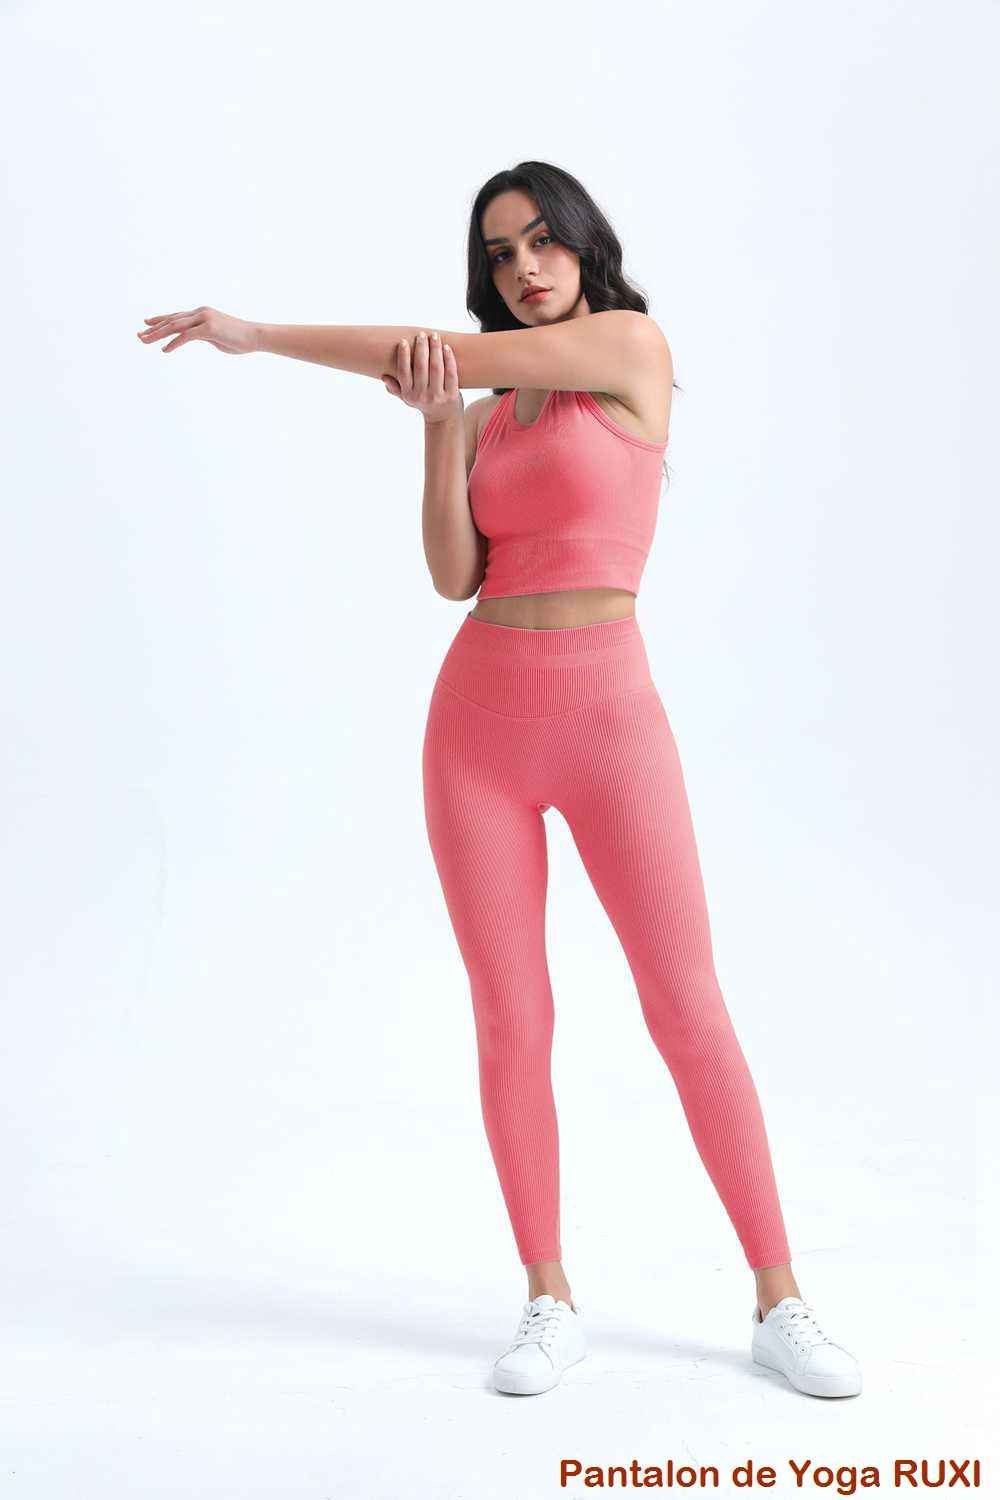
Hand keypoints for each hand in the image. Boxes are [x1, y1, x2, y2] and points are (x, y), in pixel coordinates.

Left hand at [135, 306, 257, 354]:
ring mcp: (204, 319)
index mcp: (202, 314)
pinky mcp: (208, 329)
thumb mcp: (217, 336)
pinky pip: (186, 337)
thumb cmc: (239, 339)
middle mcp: (200, 313)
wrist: (255, 336)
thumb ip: (204, 335)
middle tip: (139, 335)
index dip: (160, 320)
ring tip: (145, 341)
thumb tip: (197, 337)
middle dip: (154, 328)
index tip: (146, 324)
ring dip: (158, 334)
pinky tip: (165, 350)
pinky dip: (174, 343)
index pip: (176, 316)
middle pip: (171, 320)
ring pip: (175, 326)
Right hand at [382, 330, 461, 422]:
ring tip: (434, 336)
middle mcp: (422, 396)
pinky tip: (446, 347)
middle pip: (421, 368)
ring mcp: (438, 396)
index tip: (403, 341)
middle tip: (421, 335)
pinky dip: (449, 359)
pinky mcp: (452, 395)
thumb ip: (396, 388)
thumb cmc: (423, 403)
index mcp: (409, 394)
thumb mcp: (407, 398)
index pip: (403, 373)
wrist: (443, 419)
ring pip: (436, 368)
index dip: (403, 357)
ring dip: (435, 350)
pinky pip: (451, 374)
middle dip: (421, 348)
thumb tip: (383, 377)